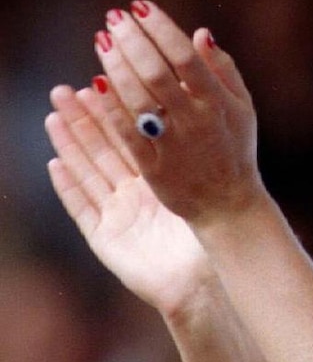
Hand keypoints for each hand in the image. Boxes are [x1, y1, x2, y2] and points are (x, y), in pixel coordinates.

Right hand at [45, 82, 213, 314]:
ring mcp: (117, 215)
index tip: (99, 80)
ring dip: (69, 145)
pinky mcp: (105, 238)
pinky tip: (55, 163)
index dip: (114, 111)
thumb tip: (193, 101)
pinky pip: (82, 208)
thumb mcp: (200, 182)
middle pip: (104, 149)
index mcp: (159, 178)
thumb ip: (192, 144)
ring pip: (89, 172)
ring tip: (53, 115)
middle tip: (64, 90)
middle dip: (83, 120)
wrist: (203, 281)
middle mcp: (134, 194)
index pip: (133, 136)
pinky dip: (68, 186)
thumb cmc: (210, 232)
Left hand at [88, 1, 262, 224]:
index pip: (187, 57)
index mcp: (219, 102)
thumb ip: (223, 69)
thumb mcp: (241, 107)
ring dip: (117, 67)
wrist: (228, 205)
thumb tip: (200, 33)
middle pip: (158, 73)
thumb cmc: (234, 148)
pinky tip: (94, 84)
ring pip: (138, 100)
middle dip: (133, 41)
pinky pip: (126, 133)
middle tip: (114, 17)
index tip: (141, 6)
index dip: (162, 28)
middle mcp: (197, 121)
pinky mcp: (154, 168)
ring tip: (102, 41)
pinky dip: (110, 108)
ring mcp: (174, 145)